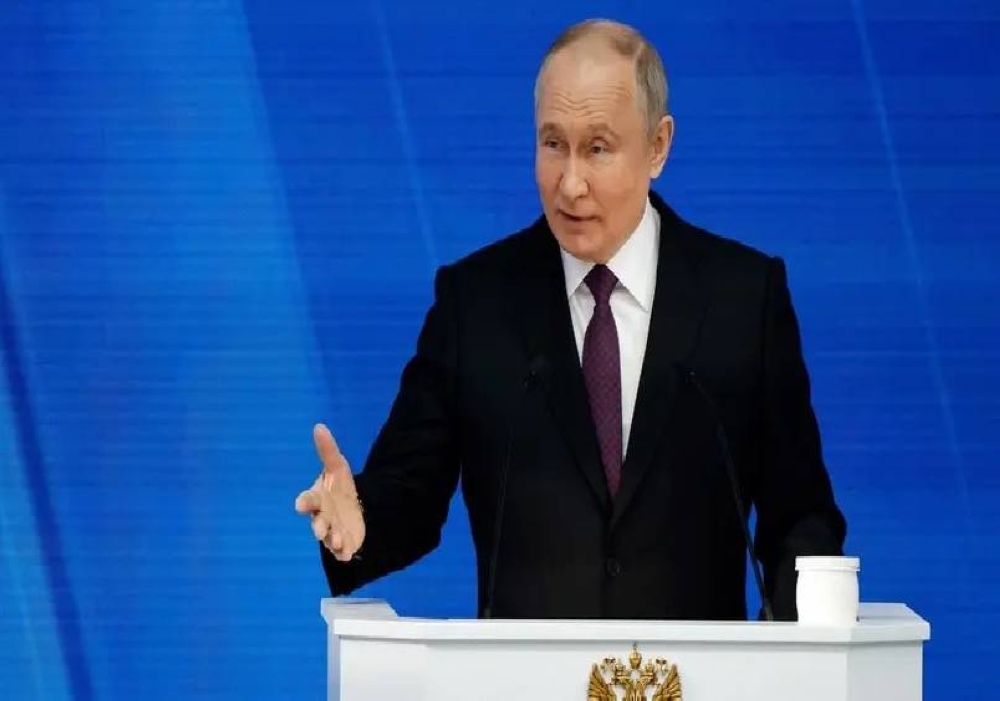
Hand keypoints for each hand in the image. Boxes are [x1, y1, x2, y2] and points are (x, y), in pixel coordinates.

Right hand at [294, 424, 365, 560]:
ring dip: (333, 539)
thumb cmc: (338, 487)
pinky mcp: (343, 542)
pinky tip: (348, 554)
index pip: (308, 500)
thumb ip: (327, 450)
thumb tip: (319, 426)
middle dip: (319, 526)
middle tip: (320, 530)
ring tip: (340, 541)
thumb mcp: (337, 467)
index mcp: (317, 498)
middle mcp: (322, 516)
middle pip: (318, 522)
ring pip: (330, 538)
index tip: (300, 505)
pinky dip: (343, 553)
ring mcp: (332, 531)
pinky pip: (341, 550)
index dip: (304, 502)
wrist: (354, 507)